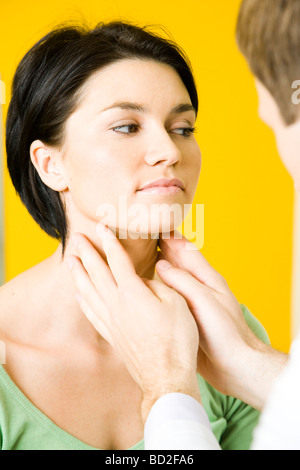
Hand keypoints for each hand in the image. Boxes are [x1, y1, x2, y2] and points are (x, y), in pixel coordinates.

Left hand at [66, 224, 200, 421]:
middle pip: (97, 273)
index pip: (117, 260)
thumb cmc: (177, 339)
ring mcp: (112, 321)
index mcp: (133, 293)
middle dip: (86, 253)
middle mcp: (117, 305)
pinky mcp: (112, 335)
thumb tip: (143, 281)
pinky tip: (79, 295)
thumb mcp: (176, 303)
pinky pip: (91, 313)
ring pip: (89, 292)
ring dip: (78, 274)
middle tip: (76, 238)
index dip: (110, 241)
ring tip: (70, 261)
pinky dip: (83, 300)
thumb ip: (158, 286)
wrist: (166, 376)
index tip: (101, 227)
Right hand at [156, 231, 287, 409]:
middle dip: (160, 248)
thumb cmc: (225, 333)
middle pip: (177, 261)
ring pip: (170, 279)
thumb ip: (183, 281)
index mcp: (207, 278)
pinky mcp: (185, 318)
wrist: (235, 366)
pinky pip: (167, 298)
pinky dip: (155, 289)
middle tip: (140, 238)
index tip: (152, 224)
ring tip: (137, 259)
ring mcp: (191, 303)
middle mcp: (198, 288)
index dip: (170, 236)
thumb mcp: (205, 301)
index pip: (186, 250)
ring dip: (155, 267)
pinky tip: (144, 290)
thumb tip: (161, 265)